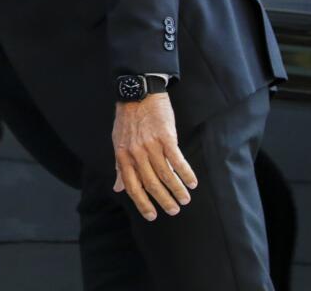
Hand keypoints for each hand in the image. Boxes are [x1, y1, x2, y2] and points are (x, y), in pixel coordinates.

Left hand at [112, 94, 197, 220]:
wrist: (138, 94)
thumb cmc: (128, 121)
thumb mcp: (118, 143)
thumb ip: (120, 167)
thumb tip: (118, 188)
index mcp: (122, 156)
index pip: (132, 186)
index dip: (142, 203)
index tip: (152, 216)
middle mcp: (135, 153)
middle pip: (150, 184)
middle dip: (163, 200)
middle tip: (174, 210)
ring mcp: (150, 145)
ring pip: (166, 174)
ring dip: (177, 190)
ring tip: (185, 199)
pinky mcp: (165, 137)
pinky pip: (177, 160)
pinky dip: (186, 174)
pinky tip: (192, 182)